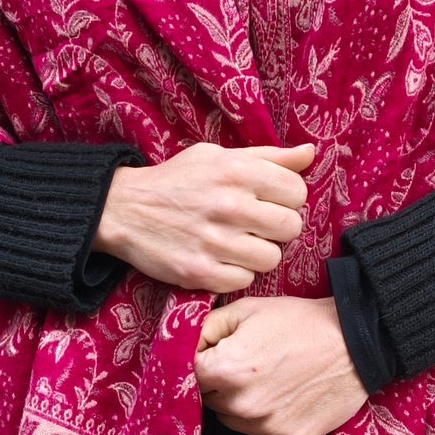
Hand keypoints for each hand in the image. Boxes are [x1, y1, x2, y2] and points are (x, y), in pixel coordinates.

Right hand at [92, 141, 314, 292]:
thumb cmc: (178, 180)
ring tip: (238, 243)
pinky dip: (236, 273)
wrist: (123, 208)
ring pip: (271, 258)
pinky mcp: (200, 272)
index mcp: (237, 171)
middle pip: (291, 227)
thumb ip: (268, 157)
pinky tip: (221, 259)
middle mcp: (229, 205)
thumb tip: (311, 154)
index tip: (270, 201)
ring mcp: (214, 241)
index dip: (287, 199)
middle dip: (278, 228)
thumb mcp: (219, 157)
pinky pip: (244, 281)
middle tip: (257, 225)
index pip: (297, 192)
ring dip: (259, 253)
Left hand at [194, 295, 366, 434]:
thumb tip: (181, 344)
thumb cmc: (300, 322)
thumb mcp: (247, 310)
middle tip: (248, 361)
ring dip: (240, 402)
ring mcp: (264, 427)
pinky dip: (265, 417)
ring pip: (231, 418)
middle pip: (208, 398)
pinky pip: (259, 432)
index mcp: (226, 369)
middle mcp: (241, 405)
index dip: (200, 360)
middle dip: (219, 381)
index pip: (187, 374)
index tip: (215, 352)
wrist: (356, 344)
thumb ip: (205, 328)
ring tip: (269, 377)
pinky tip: (285, 394)